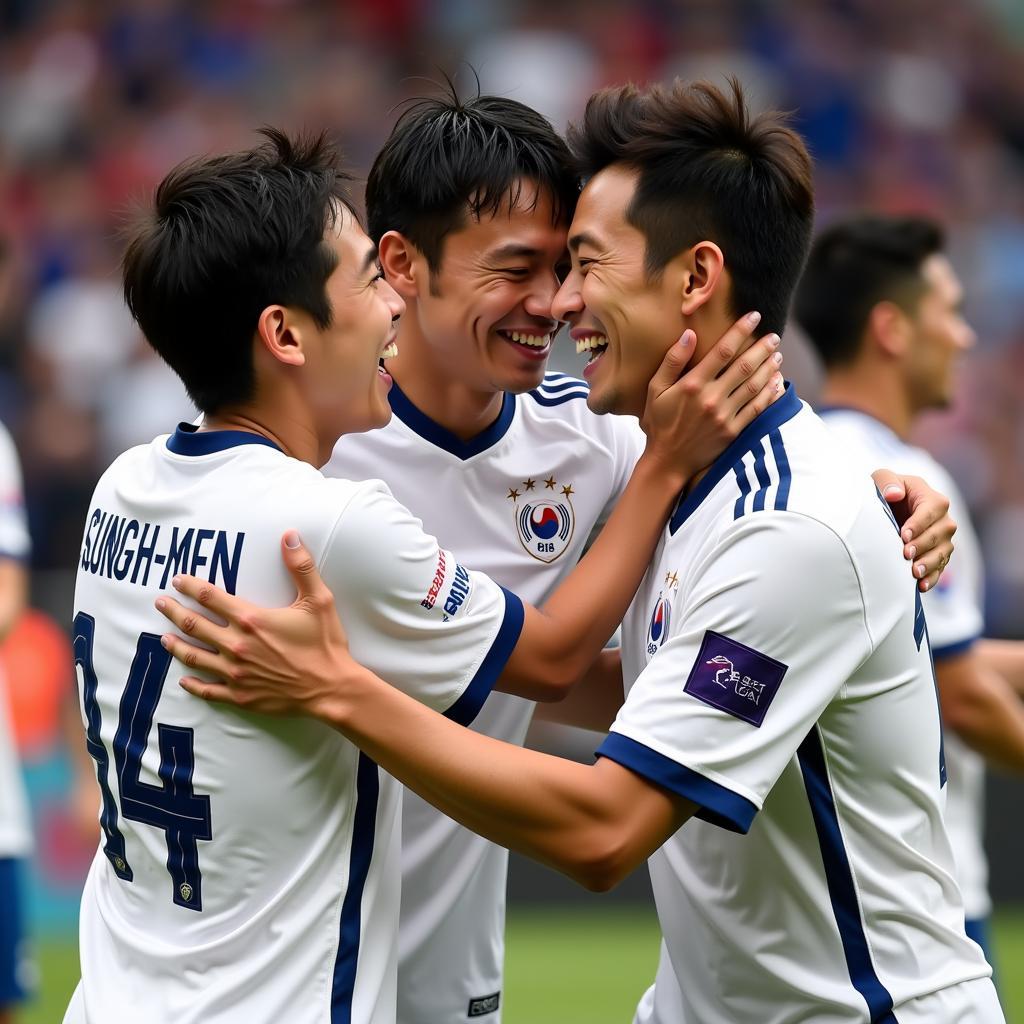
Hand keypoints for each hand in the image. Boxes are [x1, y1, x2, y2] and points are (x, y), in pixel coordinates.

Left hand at [155, 530, 352, 721]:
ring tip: (163, 637)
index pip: (210, 597)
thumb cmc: (325, 644)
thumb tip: (290, 536)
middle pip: (194, 625)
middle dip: (174, 612)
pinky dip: (193, 684)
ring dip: (176, 645)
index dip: (190, 586)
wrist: (331, 688)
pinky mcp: (240, 695)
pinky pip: (208, 689)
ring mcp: (235, 672)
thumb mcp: (319, 600)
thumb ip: (301, 566)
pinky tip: (184, 679)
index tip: (177, 580)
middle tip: (160, 603)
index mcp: (251, 620)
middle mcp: (236, 645)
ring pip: (195, 656)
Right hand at [640, 311, 783, 480]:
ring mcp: (724, 416)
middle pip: (744, 366)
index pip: (723, 351)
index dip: (741, 331)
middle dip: (762, 348)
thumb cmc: (659, 422)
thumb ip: (672, 361)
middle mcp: (711, 398)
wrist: (668, 461)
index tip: (754, 316)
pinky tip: (776, 382)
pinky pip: (757, 408)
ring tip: (778, 354)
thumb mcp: (655, 389)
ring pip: (754, 385)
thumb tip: (689, 334)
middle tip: (774, 336)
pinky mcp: (733, 431)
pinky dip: (770, 393)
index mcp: (692, 384)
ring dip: (770, 367)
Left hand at [872, 470, 955, 591]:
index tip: (903, 536)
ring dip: (928, 564)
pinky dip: (932, 578)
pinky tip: (922, 587)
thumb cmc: (886, 490)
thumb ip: (887, 481)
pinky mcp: (938, 555)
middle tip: (906, 554)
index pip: (930, 512)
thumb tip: (894, 494)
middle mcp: (944, 520)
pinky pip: (939, 568)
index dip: (918, 524)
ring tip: (914, 573)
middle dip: (922, 545)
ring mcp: (943, 539)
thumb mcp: (883, 478)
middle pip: (938, 534)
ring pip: (941, 553)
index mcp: (933, 499)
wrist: (890, 508)